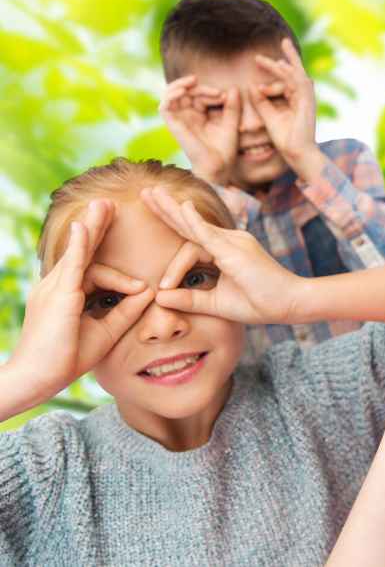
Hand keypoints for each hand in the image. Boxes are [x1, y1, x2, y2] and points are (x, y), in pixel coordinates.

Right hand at [10, 200, 152, 405]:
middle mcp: (57, 285)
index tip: (139, 285)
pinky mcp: (59, 295)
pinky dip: (81, 245)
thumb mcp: (106, 331)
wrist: (38, 378)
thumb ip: (126, 310)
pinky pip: (72, 264)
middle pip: (82, 250)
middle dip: (96, 227)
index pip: (92, 269)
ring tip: (104, 205)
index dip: (118, 273)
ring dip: (93, 228)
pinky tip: (85, 226)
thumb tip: (149, 291)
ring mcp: (54, 287)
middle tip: (107, 203)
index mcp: (66, 293)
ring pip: (81, 254)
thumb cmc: (67, 357)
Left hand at [141, 186, 304, 324]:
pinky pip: (208, 233)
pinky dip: (193, 221)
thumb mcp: (217, 303)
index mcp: (226, 250)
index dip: (173, 258)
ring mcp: (233, 242)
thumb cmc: (260, 304)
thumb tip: (159, 298)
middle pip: (190, 223)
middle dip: (166, 209)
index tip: (164, 287)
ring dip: (171, 209)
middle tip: (146, 192)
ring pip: (194, 224)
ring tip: (151, 193)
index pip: (192, 242)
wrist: (290, 304)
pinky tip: (180, 207)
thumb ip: (189, 299)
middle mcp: (230, 240)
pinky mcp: (235, 250)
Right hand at [160, 75, 239, 184]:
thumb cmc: (225, 148)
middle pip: (186, 92)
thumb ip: (232, 106)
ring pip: (170, 95)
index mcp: (200, 115)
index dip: (209, 91)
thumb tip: (233, 88)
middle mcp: (188, 116)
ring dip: (180, 85)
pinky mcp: (173, 125)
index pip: (199, 95)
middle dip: (200, 88)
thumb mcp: (231, 123)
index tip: (224, 95)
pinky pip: (164, 106)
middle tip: (217, 93)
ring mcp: (180, 120)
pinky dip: (170, 95)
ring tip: (193, 81)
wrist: (219, 165)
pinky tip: (182, 91)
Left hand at [251, 38, 318, 167]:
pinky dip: (291, 72)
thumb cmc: (285, 139)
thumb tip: (252, 86)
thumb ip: (261, 101)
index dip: (275, 68)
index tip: (261, 60)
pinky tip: (282, 63)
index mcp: (296, 100)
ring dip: (290, 60)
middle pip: (295, 72)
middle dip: (288, 57)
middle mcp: (303, 97)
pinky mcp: (307, 103)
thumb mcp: (268, 116)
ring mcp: (307, 99)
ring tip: (283, 45)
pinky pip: (299, 83)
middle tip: (283, 40)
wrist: (297, 153)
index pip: (287, 78)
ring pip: (297, 74)